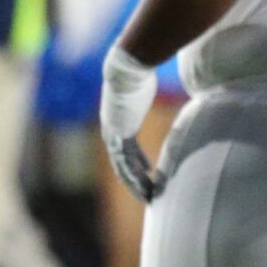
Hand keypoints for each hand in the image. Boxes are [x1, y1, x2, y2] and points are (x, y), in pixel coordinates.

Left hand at [100, 47, 163, 202]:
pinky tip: (147, 183)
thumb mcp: (140, 86)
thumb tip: (155, 83)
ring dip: (136, 184)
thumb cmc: (136, 72)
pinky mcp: (121, 135)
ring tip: (148, 197)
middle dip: (134, 182)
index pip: (125, 151)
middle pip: (121, 164)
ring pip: (123, 168)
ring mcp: (114, 135)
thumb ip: (144, 92)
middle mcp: (112, 132)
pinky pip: (128, 161)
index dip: (136, 164)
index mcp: (116, 123)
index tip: (149, 172)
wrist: (126, 69)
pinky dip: (137, 175)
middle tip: (146, 195)